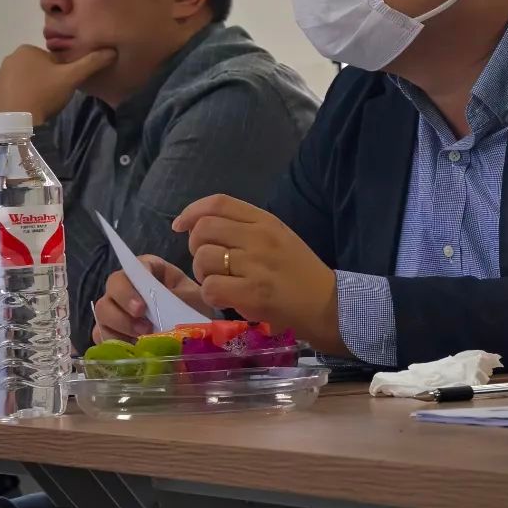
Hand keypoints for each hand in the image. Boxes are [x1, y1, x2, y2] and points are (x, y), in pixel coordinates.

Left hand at [0, 45, 115, 124]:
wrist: (19, 122)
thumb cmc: (45, 94)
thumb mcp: (72, 77)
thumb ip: (91, 62)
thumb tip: (111, 50)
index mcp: (26, 50)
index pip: (51, 59)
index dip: (61, 72)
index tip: (63, 86)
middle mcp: (9, 59)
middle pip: (36, 68)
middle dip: (45, 79)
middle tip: (54, 96)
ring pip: (23, 80)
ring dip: (32, 89)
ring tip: (41, 104)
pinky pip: (10, 93)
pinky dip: (19, 99)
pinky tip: (28, 109)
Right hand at [91, 255, 211, 344]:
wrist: (197, 327)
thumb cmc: (193, 304)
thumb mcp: (192, 297)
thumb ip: (178, 298)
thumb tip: (163, 307)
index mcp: (149, 269)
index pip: (133, 268)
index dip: (132, 287)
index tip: (142, 308)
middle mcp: (128, 284)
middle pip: (112, 287)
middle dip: (124, 307)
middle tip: (144, 327)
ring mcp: (117, 306)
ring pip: (103, 311)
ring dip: (120, 326)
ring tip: (142, 338)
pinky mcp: (112, 329)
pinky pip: (101, 334)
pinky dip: (113, 343)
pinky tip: (131, 350)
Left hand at [172, 195, 344, 354]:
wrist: (328, 304)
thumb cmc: (298, 272)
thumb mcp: (277, 237)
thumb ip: (243, 228)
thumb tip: (199, 225)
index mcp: (265, 221)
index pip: (219, 203)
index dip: (192, 212)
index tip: (180, 225)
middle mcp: (259, 237)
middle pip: (204, 229)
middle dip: (195, 246)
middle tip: (207, 263)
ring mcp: (256, 265)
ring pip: (203, 258)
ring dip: (202, 274)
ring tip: (219, 282)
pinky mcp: (253, 293)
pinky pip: (211, 287)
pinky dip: (210, 294)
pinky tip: (225, 298)